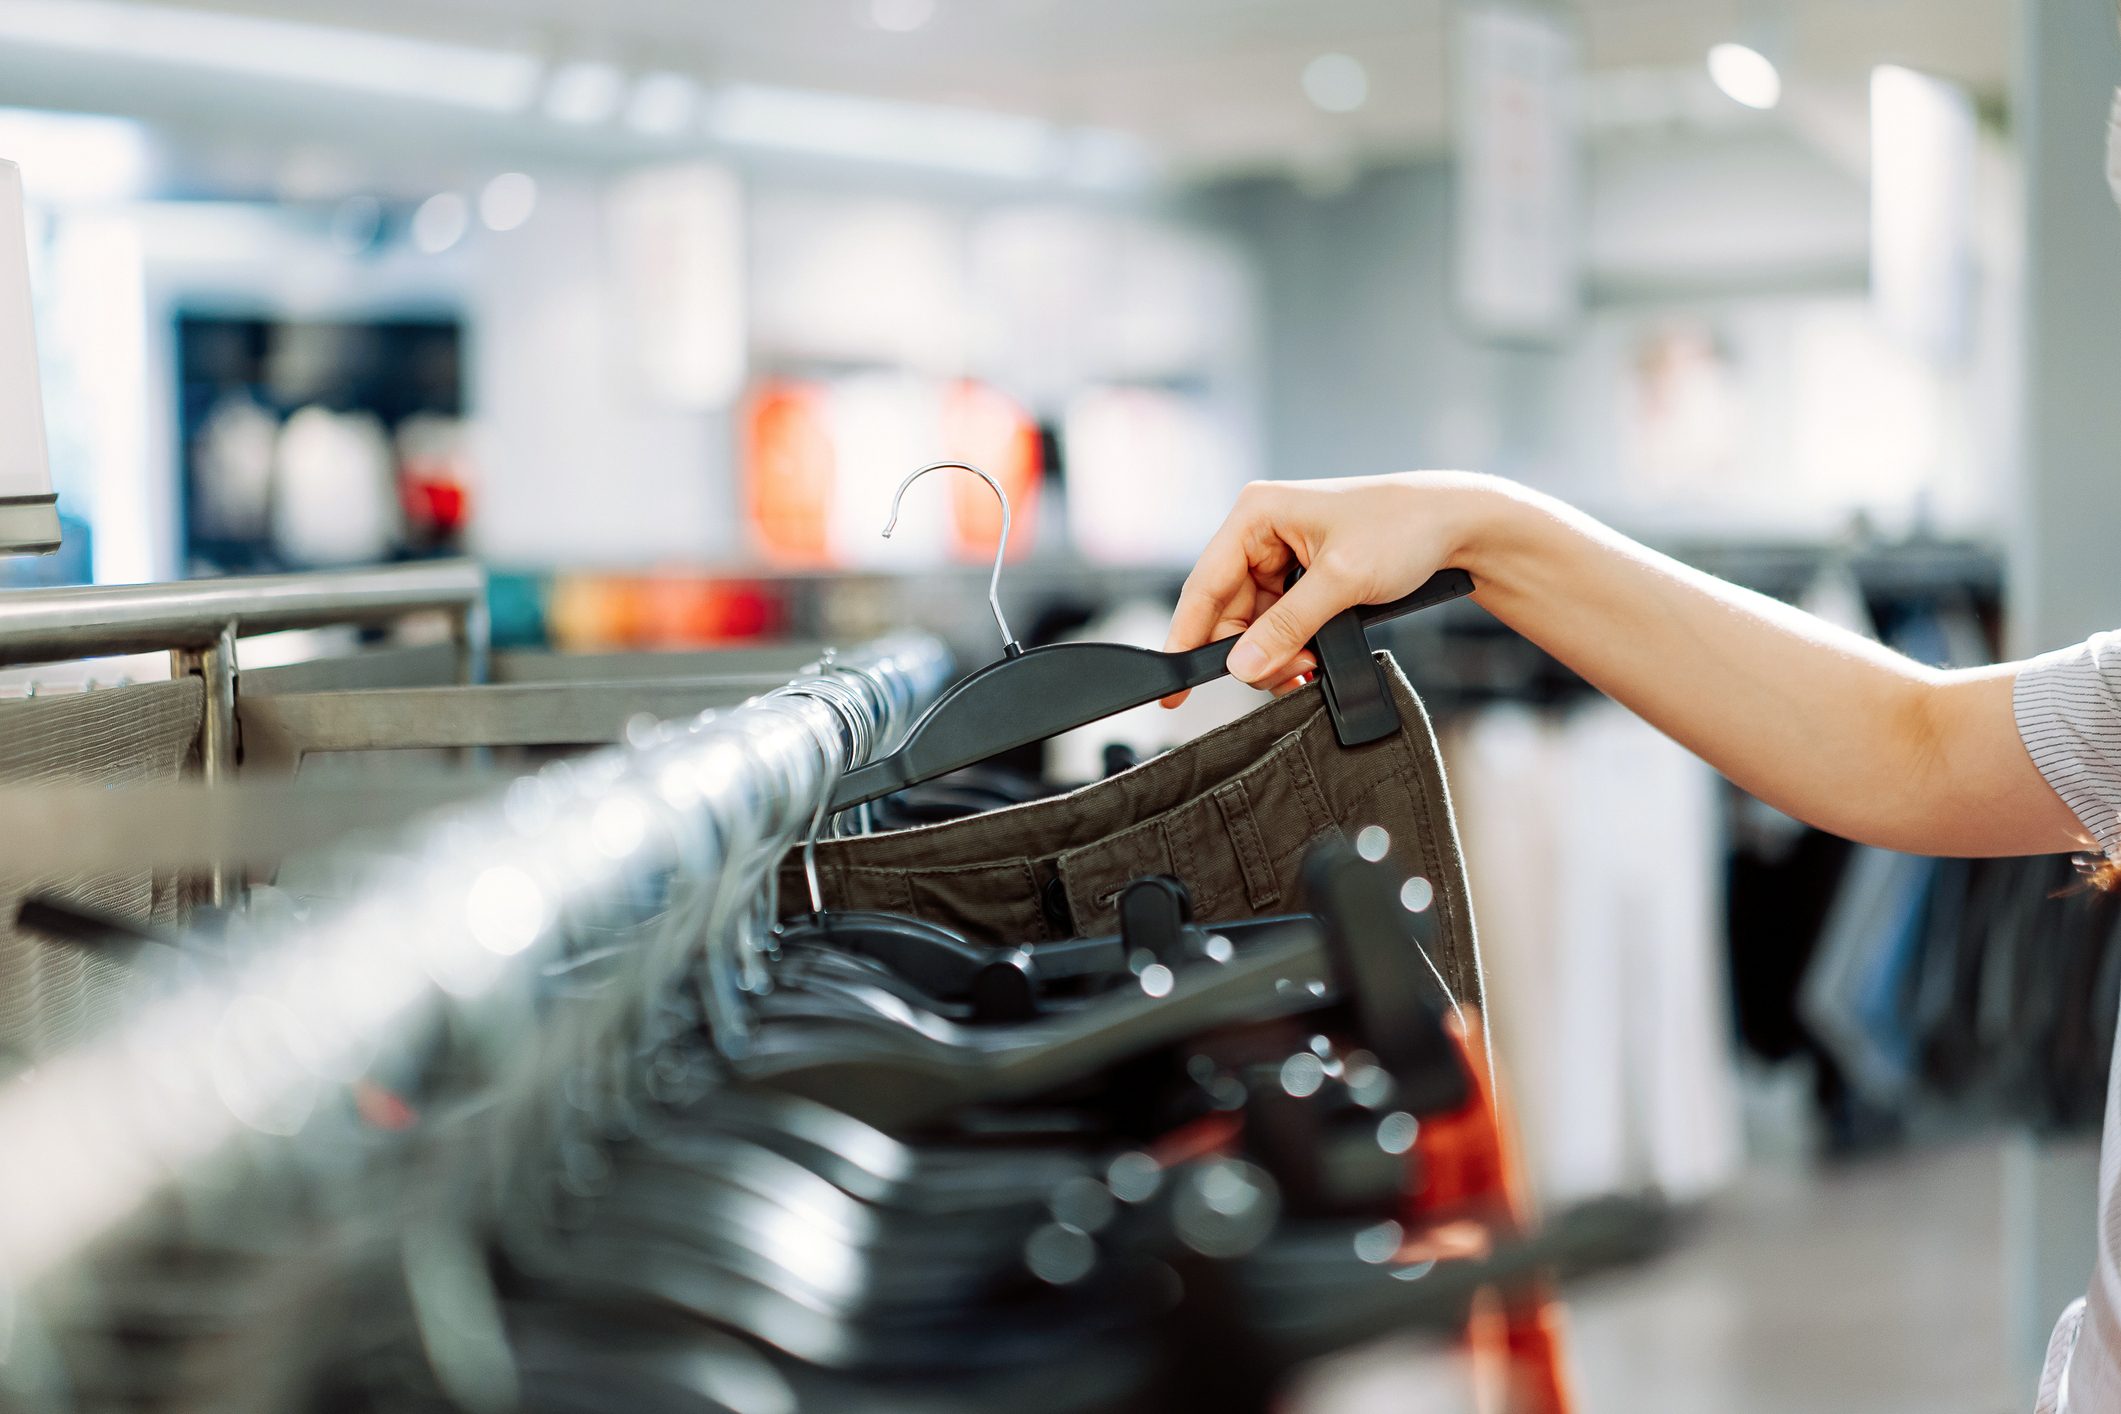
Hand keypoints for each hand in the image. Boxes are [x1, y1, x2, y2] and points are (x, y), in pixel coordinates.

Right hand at [1160, 473, 1493, 705]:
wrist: (1456, 526)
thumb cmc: (1403, 528)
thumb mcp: (1342, 580)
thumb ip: (1287, 626)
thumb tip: (1242, 665)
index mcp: (1256, 513)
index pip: (1204, 585)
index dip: (1187, 637)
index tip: (1174, 687)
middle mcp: (1261, 532)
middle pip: (1228, 611)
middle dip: (1253, 652)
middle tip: (1287, 674)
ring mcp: (1281, 555)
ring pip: (1255, 624)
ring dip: (1277, 654)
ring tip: (1310, 665)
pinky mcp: (1303, 576)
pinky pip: (1280, 623)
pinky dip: (1293, 647)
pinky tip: (1312, 659)